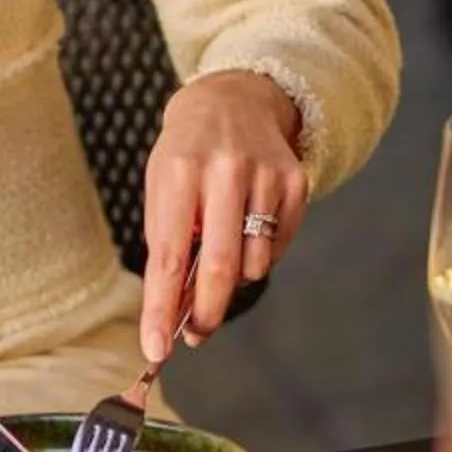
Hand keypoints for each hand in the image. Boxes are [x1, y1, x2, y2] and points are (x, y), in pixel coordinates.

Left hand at [138, 71, 306, 361]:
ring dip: (233, 280)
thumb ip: (166, 244)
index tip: (156, 348)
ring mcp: (265, 176)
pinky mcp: (295, 183)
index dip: (162, 308)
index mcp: (179, 173)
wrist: (232, 102)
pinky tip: (245, 233)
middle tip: (195, 334)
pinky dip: (258, 257)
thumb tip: (174, 310)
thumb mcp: (161, 187)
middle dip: (206, 313)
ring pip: (253, 263)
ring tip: (219, 255)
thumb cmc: (186, 156)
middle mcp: (225, 172)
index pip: (168, 255)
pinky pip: (276, 248)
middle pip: (219, 267)